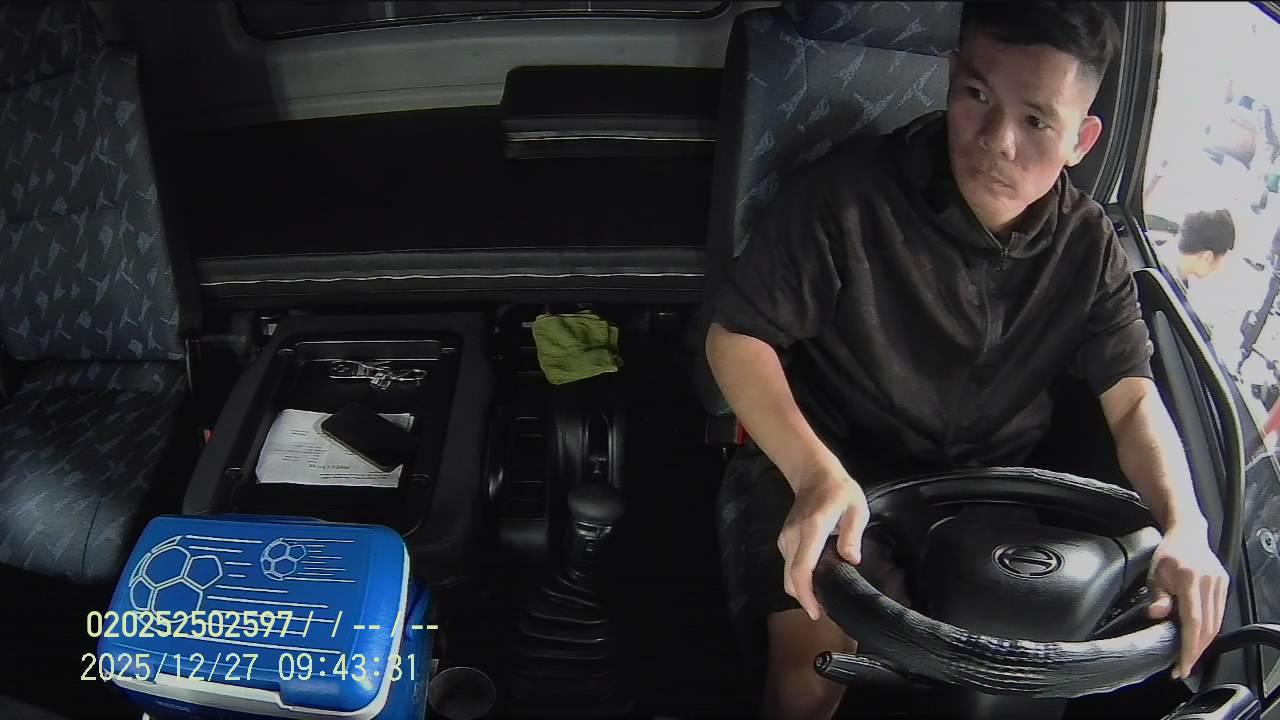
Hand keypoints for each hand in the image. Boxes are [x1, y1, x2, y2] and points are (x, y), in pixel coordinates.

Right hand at [777, 465, 868, 620]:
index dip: (806, 595)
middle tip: (825, 611)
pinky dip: (799, 578)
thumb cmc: (839, 491)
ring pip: (788, 575)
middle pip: (790, 578)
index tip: (816, 612)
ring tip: (823, 598)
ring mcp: (785, 538)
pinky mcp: (784, 540)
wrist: (813, 474)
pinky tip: (816, 580)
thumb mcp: (856, 508)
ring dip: (802, 590)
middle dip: (805, 599)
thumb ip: (853, 534)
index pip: (802, 569)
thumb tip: (851, 560)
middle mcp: (793, 537)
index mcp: (812, 530)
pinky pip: (789, 566)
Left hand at [1146, 524, 1228, 678]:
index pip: (1193, 621)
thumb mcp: (1155, 574)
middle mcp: (1209, 582)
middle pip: (1208, 627)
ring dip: (1203, 643)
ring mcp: (1220, 584)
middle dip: (1196, 651)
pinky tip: (1197, 638)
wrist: (1187, 534)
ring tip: (1188, 657)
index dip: (1189, 647)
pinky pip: (1218, 615)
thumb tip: (1157, 615)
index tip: (1182, 665)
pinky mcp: (1225, 586)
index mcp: (1189, 579)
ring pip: (1216, 623)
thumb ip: (1157, 596)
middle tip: (1183, 668)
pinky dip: (1209, 630)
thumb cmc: (1167, 555)